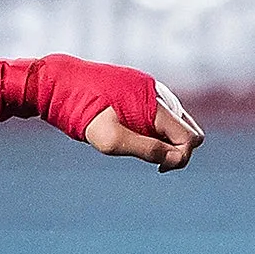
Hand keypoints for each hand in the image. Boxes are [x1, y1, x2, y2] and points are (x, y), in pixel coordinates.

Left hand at [84, 88, 204, 170]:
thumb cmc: (85, 115)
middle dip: (178, 149)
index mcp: (156, 107)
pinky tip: (133, 132)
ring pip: (176, 121)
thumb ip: (147, 149)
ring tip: (138, 145)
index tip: (158, 168)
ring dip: (166, 139)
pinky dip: (156, 127)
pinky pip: (161, 112)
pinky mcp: (140, 88)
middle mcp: (159, 95)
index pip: (190, 138)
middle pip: (189, 129)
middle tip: (153, 160)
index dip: (179, 158)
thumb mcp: (113, 140)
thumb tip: (175, 158)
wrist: (64, 85)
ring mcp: (151, 89)